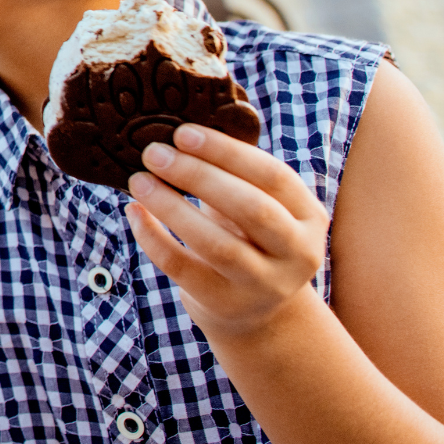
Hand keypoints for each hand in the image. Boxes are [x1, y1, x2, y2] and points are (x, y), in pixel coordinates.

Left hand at [126, 122, 329, 341]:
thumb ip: (235, 173)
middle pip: (251, 209)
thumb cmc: (249, 237)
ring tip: (138, 180)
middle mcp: (297, 253)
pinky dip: (152, 237)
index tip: (182, 132)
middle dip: (199, 175)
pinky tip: (134, 212)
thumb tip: (180, 131)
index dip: (227, 152)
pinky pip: (182, 267)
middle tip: (154, 153)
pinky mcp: (225, 303)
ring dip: (171, 206)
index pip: (273, 176)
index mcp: (308, 216)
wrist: (258, 312)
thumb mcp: (260, 205)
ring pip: (217, 244)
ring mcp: (264, 284)